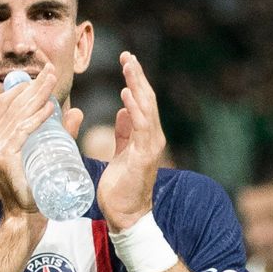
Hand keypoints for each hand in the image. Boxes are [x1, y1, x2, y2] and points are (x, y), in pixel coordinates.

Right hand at [0, 59, 67, 223]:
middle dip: (34, 85)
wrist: (26, 217)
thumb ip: (61, 133)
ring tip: (53, 82)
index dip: (24, 86)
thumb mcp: (48, 153)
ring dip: (37, 95)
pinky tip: (49, 108)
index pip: (7, 102)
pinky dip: (36, 118)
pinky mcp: (3, 158)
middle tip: (52, 70)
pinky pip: (21, 132)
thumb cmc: (36, 187)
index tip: (45, 75)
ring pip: (18, 114)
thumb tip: (76, 112)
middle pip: (13, 103)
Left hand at [98, 52, 169, 229]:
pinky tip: (126, 94)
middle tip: (127, 55)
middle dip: (137, 76)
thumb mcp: (119, 153)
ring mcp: (151, 146)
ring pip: (146, 108)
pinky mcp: (144, 156)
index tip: (126, 61)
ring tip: (128, 65)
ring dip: (137, 85)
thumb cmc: (121, 188)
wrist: (126, 216)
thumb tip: (122, 112)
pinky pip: (141, 127)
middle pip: (147, 99)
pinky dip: (135, 109)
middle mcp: (152, 138)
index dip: (135, 81)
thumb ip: (123, 134)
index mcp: (145, 136)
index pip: (142, 102)